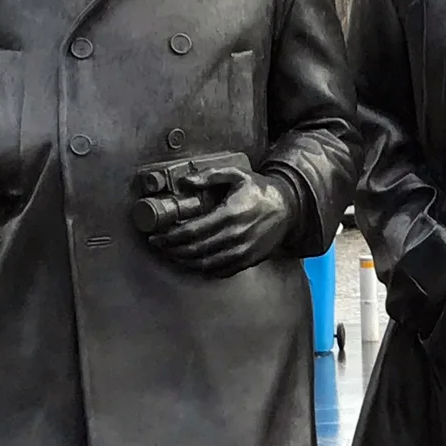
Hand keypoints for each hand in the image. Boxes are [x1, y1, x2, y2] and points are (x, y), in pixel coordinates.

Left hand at [146, 166, 295, 277]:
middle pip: (194, 249)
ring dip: (184, 261)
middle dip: (172, 249)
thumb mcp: (237, 175)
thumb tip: (185, 182)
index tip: (157, 236)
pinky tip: (194, 261)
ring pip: (205, 263)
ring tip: (172, 253)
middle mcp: (236, 235)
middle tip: (160, 245)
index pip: (191, 231)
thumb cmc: (260, 191)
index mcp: (230, 214)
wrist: (288, 208)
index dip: (170, 236)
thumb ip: (210, 176)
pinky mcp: (248, 260)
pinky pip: (220, 270)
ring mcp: (243, 251)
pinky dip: (202, 268)